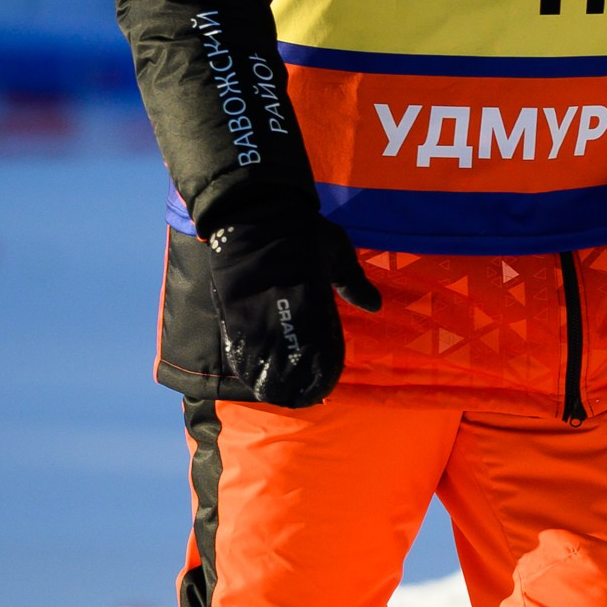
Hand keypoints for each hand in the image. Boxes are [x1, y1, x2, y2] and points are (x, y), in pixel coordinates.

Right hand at [207, 209, 381, 407]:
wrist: (255, 210)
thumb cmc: (301, 229)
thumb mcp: (336, 250)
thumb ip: (353, 281)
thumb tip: (375, 306)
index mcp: (312, 297)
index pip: (318, 344)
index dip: (321, 369)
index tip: (324, 386)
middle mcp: (283, 310)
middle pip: (289, 357)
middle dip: (295, 379)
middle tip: (301, 397)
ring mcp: (254, 311)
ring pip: (262, 355)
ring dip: (270, 375)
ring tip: (277, 393)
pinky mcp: (231, 307)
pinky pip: (237, 342)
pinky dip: (245, 360)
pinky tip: (250, 374)